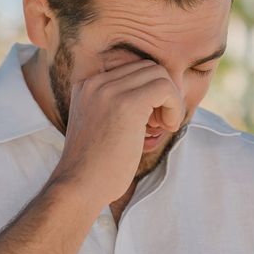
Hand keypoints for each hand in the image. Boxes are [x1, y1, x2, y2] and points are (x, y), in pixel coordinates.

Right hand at [49, 60, 184, 204]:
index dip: (148, 90)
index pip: (132, 68)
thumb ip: (115, 104)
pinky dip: (175, 106)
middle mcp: (95, 82)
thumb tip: (155, 95)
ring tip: (162, 125)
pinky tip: (167, 127)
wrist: (78, 186)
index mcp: (87, 84)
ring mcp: (109, 91)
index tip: (149, 117)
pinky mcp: (127, 104)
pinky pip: (165, 88)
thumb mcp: (98, 124)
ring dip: (170, 99)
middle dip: (162, 92)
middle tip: (158, 122)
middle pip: (148, 67)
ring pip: (159, 73)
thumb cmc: (94, 165)